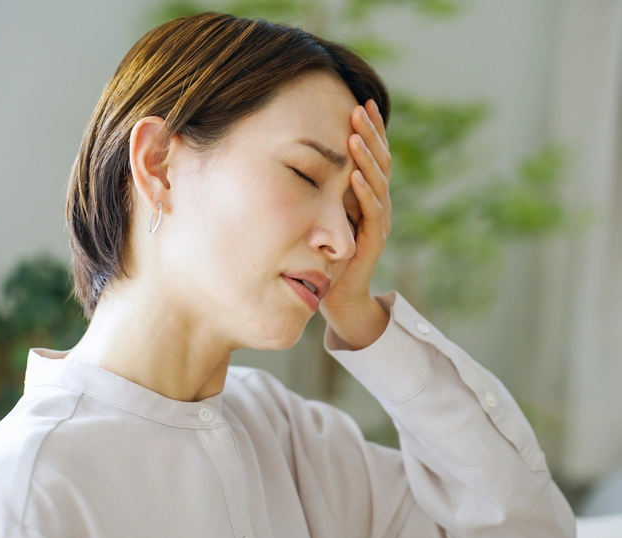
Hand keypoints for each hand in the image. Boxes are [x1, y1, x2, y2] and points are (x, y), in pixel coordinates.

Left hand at [319, 99, 391, 347]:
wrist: (339, 296)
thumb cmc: (326, 254)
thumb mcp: (323, 215)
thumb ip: (322, 190)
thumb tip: (298, 158)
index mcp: (367, 196)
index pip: (372, 156)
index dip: (370, 130)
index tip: (360, 101)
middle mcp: (377, 205)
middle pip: (380, 162)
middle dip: (371, 133)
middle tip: (360, 107)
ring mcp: (378, 223)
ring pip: (379, 183)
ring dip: (368, 158)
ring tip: (356, 134)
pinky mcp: (373, 242)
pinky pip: (373, 214)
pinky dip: (365, 194)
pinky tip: (356, 176)